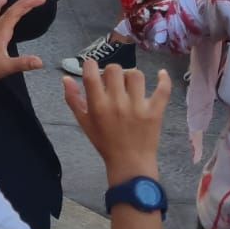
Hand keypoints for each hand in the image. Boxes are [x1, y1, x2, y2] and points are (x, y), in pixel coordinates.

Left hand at [0, 0, 46, 82]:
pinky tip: (2, 1)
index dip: (29, 3)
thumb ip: (23, 63)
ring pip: (5, 11)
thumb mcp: (7, 67)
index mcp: (1, 31)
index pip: (16, 12)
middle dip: (26, 2)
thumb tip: (40, 61)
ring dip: (16, 4)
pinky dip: (0, 6)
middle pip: (12, 9)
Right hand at [62, 59, 170, 183]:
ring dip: (131, 76)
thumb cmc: (105, 142)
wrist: (130, 163)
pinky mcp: (155, 111)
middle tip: (113, 82)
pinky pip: (162, 89)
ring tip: (130, 85)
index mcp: (98, 106)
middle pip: (115, 69)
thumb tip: (66, 78)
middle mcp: (117, 103)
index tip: (92, 67)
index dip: (91, 64)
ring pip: (136, 75)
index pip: (92, 74)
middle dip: (111, 72)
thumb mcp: (84, 122)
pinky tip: (161, 74)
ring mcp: (138, 106)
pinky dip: (163, 79)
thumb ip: (73, 99)